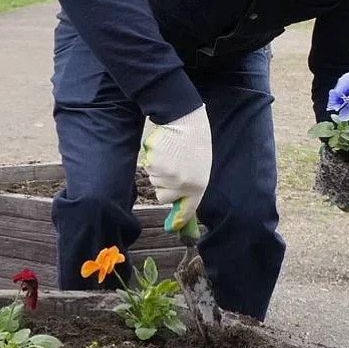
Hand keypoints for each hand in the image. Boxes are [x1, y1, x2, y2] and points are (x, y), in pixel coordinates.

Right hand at [139, 104, 211, 238]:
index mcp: (198, 185)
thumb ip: (190, 186)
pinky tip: (163, 149)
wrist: (184, 119)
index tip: (173, 227)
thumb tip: (177, 202)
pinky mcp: (153, 164)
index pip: (187, 209)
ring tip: (171, 154)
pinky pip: (148, 168)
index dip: (179, 219)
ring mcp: (166, 174)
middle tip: (175, 166)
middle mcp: (181, 184)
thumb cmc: (194, 142)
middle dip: (165, 184)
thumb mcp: (199, 167)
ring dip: (159, 170)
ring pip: (154, 180)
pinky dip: (153, 160)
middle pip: (163, 195)